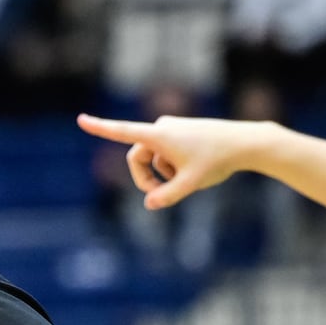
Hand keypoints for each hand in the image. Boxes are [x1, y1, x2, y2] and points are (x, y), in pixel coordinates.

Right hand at [77, 114, 267, 210]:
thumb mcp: (191, 183)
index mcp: (159, 136)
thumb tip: (149, 204)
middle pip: (138, 158)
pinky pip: (166, 153)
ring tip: (187, 181)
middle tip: (159, 197)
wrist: (244, 143)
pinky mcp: (180, 131)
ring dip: (162, 174)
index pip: (122, 132)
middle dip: (145, 179)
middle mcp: (161, 127)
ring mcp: (170, 128)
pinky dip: (173, 166)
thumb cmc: (217, 160)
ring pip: (153, 158)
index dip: (100, 128)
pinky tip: (195, 170)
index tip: (81, 120)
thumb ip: (167, 196)